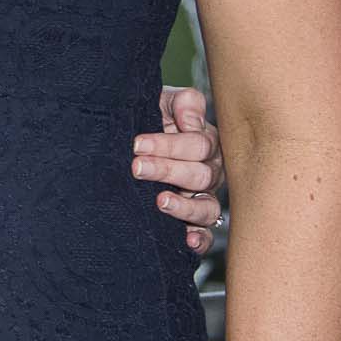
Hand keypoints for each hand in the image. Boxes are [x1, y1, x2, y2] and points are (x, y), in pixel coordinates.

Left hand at [141, 86, 224, 252]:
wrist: (131, 141)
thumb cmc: (151, 118)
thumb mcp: (164, 101)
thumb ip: (183, 103)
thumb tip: (192, 123)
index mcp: (205, 143)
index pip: (197, 145)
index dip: (169, 144)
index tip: (138, 144)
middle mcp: (209, 171)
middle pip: (200, 174)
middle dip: (167, 170)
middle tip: (137, 167)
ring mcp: (202, 198)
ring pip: (207, 206)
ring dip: (184, 206)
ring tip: (160, 201)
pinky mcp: (193, 222)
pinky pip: (206, 234)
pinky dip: (200, 239)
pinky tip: (187, 239)